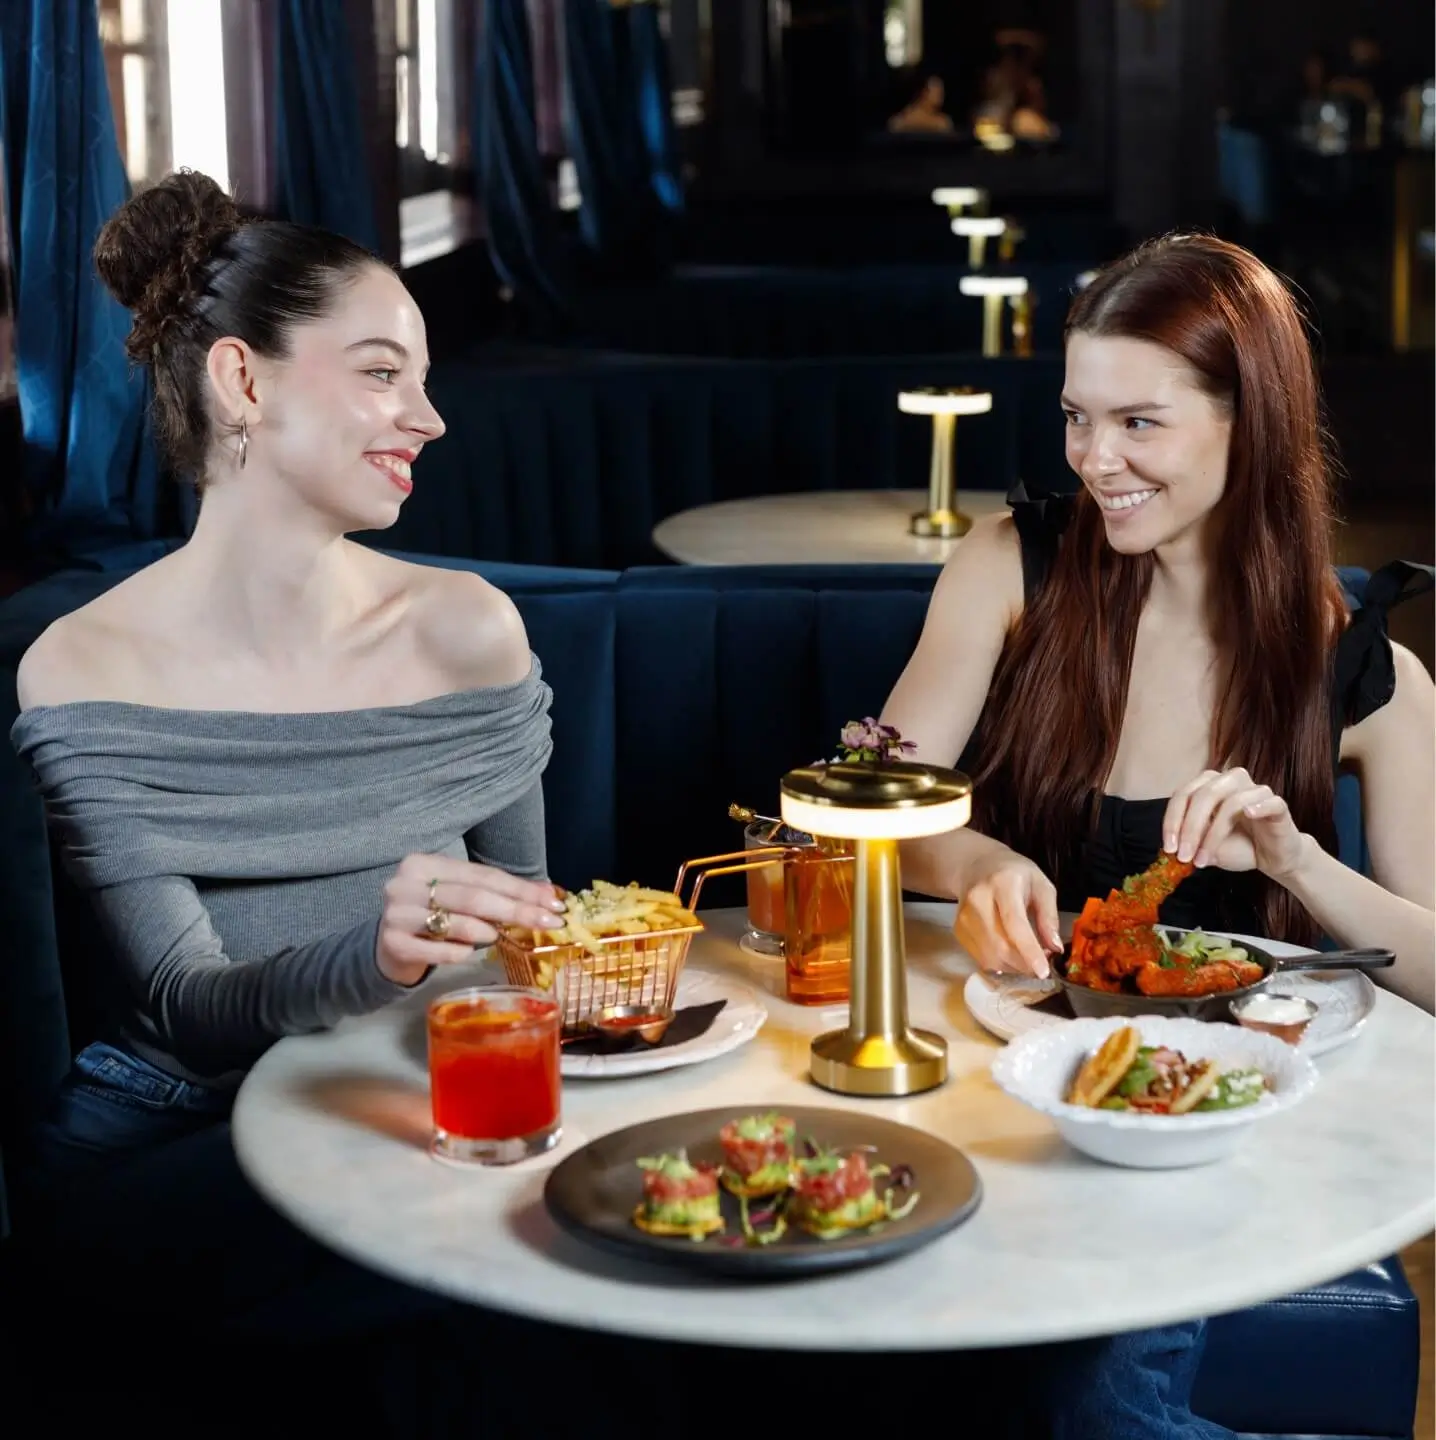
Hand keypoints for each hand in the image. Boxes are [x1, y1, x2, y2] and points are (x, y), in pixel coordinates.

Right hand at [376, 854, 565, 984]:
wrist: (386, 947)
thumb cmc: (431, 917)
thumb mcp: (460, 897)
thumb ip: (497, 893)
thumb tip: (547, 894)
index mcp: (424, 863)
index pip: (483, 875)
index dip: (521, 889)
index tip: (553, 903)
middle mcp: (406, 884)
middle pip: (474, 897)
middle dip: (517, 910)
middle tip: (549, 922)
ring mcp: (397, 914)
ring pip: (456, 922)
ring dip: (486, 931)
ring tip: (497, 936)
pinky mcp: (394, 943)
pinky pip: (440, 950)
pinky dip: (460, 952)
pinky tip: (465, 952)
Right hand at [953, 850, 1062, 978]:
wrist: (976, 867)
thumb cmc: (1014, 875)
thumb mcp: (1041, 885)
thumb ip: (1049, 916)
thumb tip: (1055, 948)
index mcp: (1003, 884)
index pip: (1014, 923)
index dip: (1029, 950)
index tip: (1043, 971)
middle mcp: (978, 900)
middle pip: (1001, 945)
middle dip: (1025, 964)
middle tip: (1042, 965)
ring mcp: (964, 917)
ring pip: (990, 957)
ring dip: (1014, 966)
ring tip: (1027, 956)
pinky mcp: (958, 930)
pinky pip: (982, 959)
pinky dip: (1001, 964)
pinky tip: (1011, 953)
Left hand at [1162, 767, 1306, 881]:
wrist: (1274, 857)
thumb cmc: (1239, 846)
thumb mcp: (1206, 847)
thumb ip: (1190, 843)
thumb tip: (1171, 850)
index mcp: (1209, 785)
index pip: (1184, 794)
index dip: (1172, 820)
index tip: (1169, 848)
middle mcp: (1231, 781)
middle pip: (1204, 795)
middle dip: (1189, 828)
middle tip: (1184, 855)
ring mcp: (1256, 790)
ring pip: (1231, 803)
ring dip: (1213, 834)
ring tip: (1204, 859)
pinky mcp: (1278, 805)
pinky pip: (1269, 802)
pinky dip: (1257, 807)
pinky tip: (1248, 815)